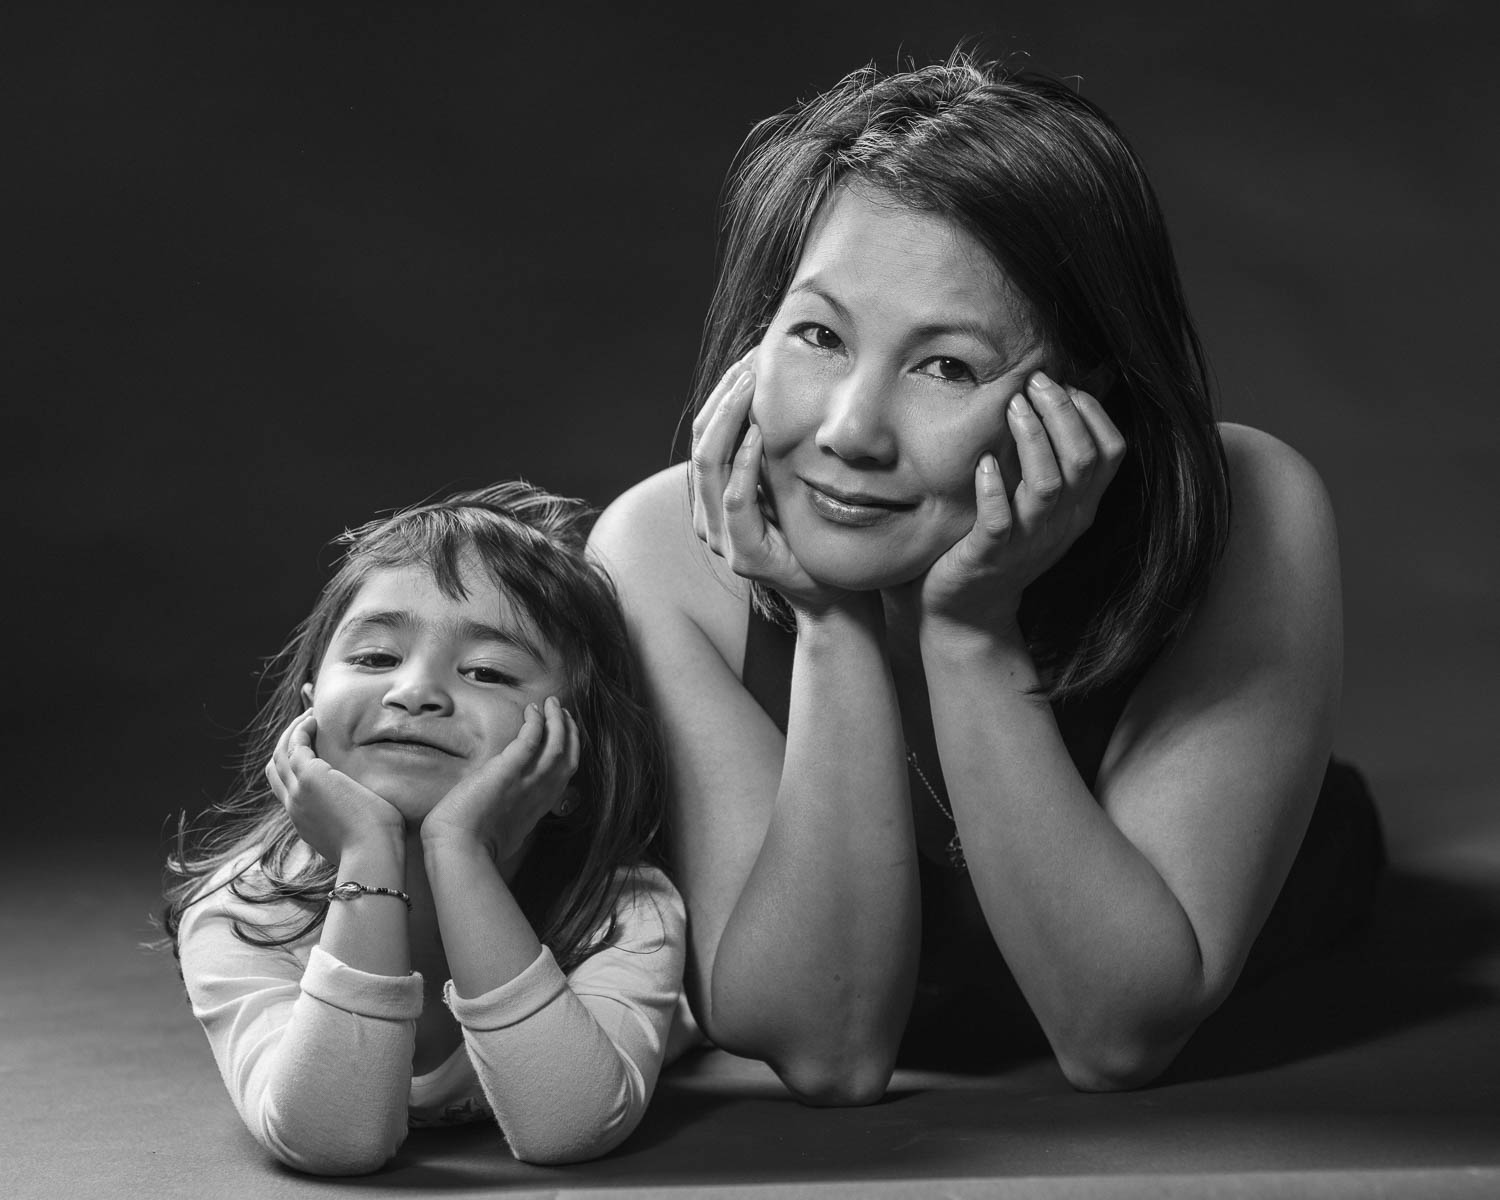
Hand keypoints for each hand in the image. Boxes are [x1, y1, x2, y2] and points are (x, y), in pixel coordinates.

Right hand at [264, 710, 403, 863]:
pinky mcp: (309, 777)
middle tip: (305, 727)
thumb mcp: (356, 832)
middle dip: (286, 745)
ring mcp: (298, 792)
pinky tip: (314, 720)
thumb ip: (352, 821)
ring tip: (310, 717)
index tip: (309, 750)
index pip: (286, 790)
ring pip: (281, 754)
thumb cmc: (377, 846)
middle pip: (275, 769)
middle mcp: (294, 807)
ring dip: (292, 732)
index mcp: (305, 821)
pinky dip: (300, 730)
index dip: (292, 767)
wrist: (371, 854)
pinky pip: (294, 745)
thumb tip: (368, 813)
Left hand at [420, 697, 579, 861]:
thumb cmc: (473, 846)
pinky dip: (536, 722)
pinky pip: (531, 739)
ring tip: (552, 703)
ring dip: (557, 721)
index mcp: (541, 807)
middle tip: (562, 712)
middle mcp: (541, 792)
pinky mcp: (508, 770)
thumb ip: (513, 819)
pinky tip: (533, 710)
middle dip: (570, 732)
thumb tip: (509, 817)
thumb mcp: (506, 834)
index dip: (569, 750)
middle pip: (569, 756)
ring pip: (557, 744)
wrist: (460, 849)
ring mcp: (528, 781)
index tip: (564, 734)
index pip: (565, 772)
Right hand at [689, 351, 851, 617]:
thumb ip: (773, 453)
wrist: (835, 595)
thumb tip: (781, 393)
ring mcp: (722, 539)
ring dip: (729, 420)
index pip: (706, 433)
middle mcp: (708, 516)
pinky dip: (744, 465)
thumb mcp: (788, 485)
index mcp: (713, 496)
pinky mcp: (745, 557)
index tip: (749, 358)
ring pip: (709, 467)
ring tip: (749, 386)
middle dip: (724, 398)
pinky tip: (759, 435)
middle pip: (702, 443)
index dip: (722, 394)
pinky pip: (735, 503)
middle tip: (749, 362)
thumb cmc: (813, 536)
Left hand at [917, 371, 1125, 640]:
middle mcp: (1062, 522)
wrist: (970, 610)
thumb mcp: (1038, 502)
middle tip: (1034, 381)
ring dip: (1031, 439)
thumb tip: (1057, 394)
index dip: (1092, 411)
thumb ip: (1051, 459)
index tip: (1063, 382)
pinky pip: (998, 520)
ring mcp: (1027, 540)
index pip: (1111, 452)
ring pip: (1046, 485)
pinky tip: (985, 462)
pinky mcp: (989, 555)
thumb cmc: (1001, 542)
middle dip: (1061, 412)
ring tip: (1012, 406)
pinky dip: (993, 488)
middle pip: (1081, 459)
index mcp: (1080, 505)